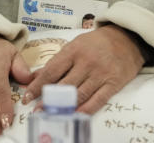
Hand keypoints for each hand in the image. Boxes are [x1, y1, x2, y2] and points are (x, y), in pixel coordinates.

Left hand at [23, 24, 144, 112]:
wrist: (127, 38)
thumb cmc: (96, 43)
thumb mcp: (74, 45)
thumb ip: (56, 61)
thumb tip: (35, 76)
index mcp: (73, 51)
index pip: (51, 71)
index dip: (38, 85)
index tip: (27, 96)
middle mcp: (85, 62)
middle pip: (64, 84)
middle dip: (48, 99)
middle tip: (37, 109)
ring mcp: (100, 74)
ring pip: (79, 94)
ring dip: (65, 106)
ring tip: (52, 115)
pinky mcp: (113, 83)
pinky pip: (98, 99)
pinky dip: (86, 109)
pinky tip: (75, 115)